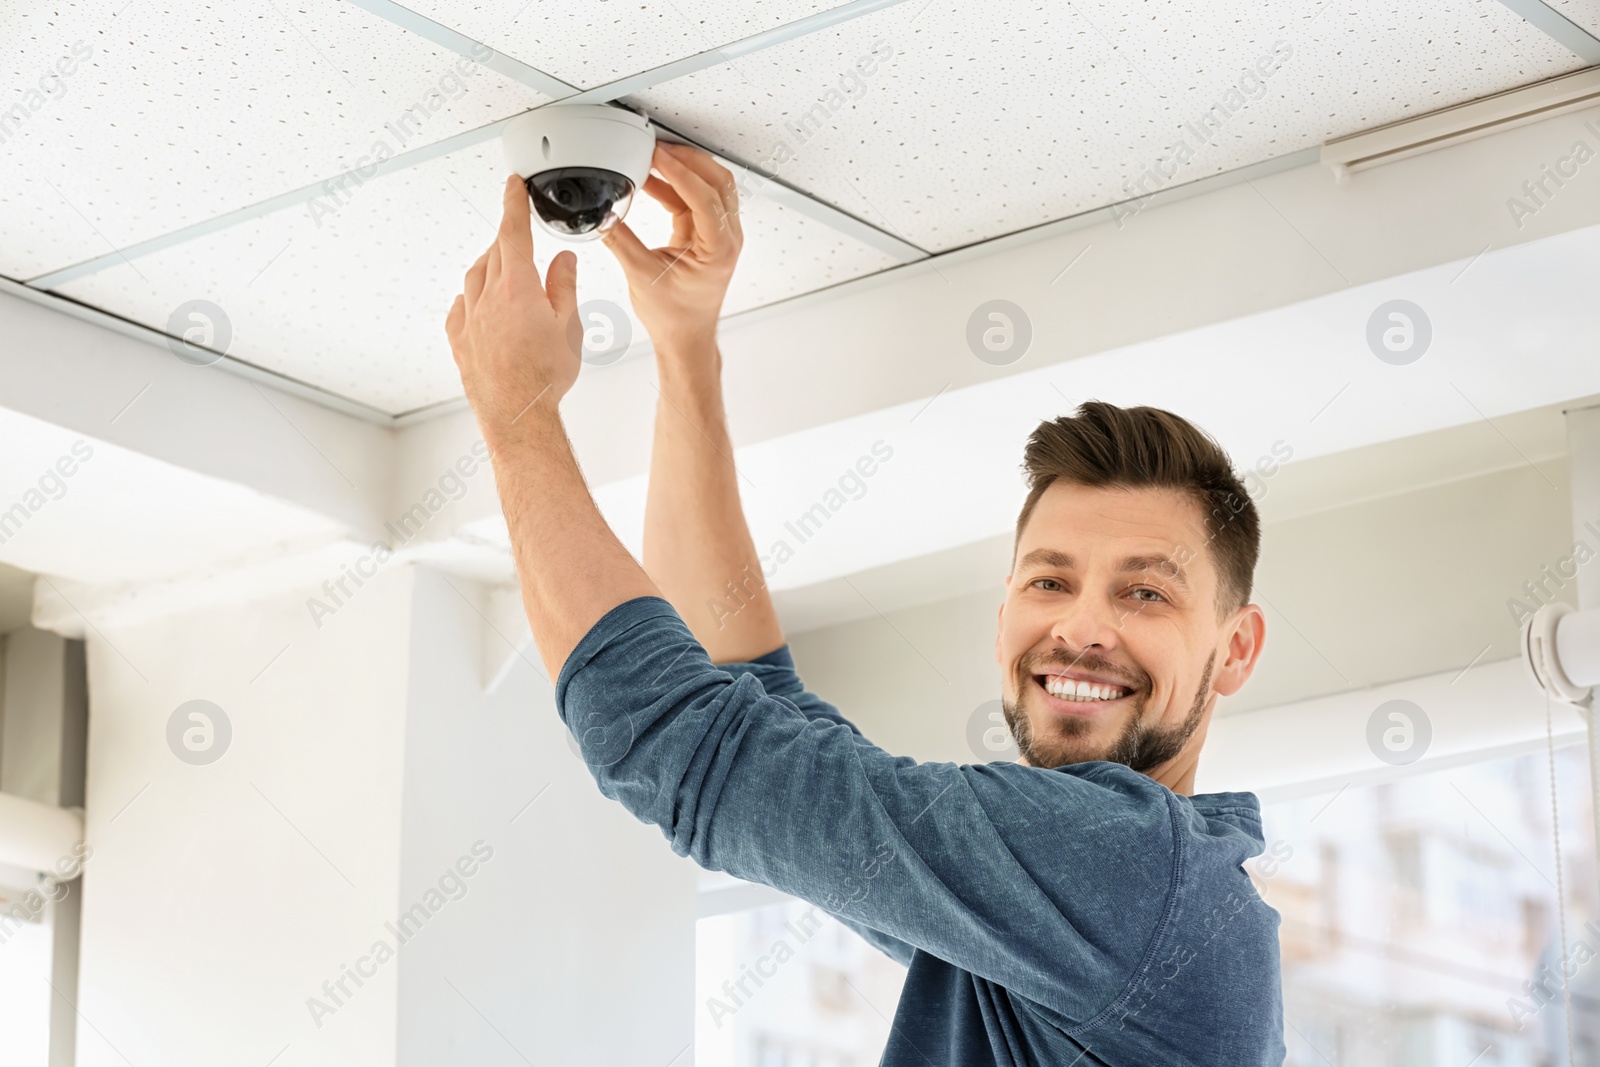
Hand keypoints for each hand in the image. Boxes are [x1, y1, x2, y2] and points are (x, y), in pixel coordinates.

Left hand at [446, 175, 579, 440]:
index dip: (513, 204)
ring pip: (475, 278)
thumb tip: (562, 261)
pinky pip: (459, 308)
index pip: (514, 232)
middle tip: (518, 233)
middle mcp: (488, 299)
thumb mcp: (570, 328)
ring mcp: (470, 320)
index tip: (513, 186)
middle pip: (495, 253)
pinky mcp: (460, 342)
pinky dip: (470, 297)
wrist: (518, 415)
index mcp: (519, 288)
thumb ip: (564, 288)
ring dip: (489, 265)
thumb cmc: (545, 378)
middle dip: (507, 238)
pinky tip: (477, 302)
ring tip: (503, 267)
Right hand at [599, 141, 742, 353]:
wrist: (685, 337)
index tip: (657, 155)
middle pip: (717, 181)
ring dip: (684, 169)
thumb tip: (603, 215)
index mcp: (719, 248)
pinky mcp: (707, 234)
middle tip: (658, 148)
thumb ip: (620, 241)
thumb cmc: (676, 317)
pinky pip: (695, 199)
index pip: (704, 197)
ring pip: (711, 186)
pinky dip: (675, 186)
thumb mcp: (642, 276)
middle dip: (687, 160)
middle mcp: (726, 237)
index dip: (679, 171)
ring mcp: (720, 234)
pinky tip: (652, 180)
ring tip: (654, 159)